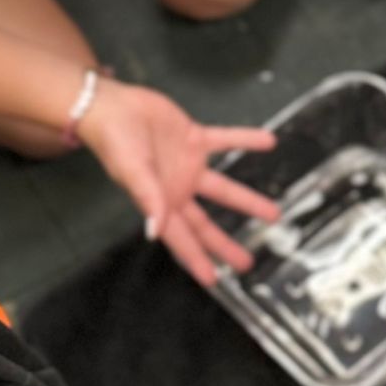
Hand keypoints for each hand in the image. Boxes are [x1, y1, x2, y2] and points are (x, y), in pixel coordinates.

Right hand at [77, 80, 278, 285]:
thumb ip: (148, 200)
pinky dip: (246, 140)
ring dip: (248, 199)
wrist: (113, 106)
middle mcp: (177, 188)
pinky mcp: (194, 138)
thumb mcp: (132, 173)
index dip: (196, 260)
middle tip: (246, 262)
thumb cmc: (115, 142)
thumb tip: (154, 232)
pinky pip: (225, 140)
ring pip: (224, 188)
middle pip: (205, 224)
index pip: (182, 239)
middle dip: (224, 244)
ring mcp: (188, 164)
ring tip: (272, 212)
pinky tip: (268, 141)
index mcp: (161, 203)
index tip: (213, 280)